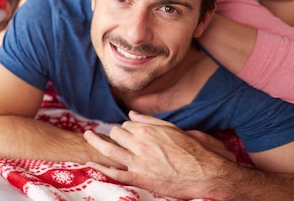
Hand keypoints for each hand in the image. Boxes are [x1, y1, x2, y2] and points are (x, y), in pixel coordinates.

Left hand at [83, 111, 235, 198]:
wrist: (206, 175)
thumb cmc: (194, 151)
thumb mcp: (174, 130)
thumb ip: (150, 121)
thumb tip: (131, 115)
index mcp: (149, 130)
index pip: (127, 125)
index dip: (126, 129)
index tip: (128, 132)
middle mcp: (141, 144)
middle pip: (116, 134)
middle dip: (114, 134)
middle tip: (112, 137)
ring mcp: (139, 162)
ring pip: (109, 149)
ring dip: (95, 141)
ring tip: (87, 135)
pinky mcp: (140, 178)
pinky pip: (115, 173)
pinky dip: (101, 167)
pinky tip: (91, 162)